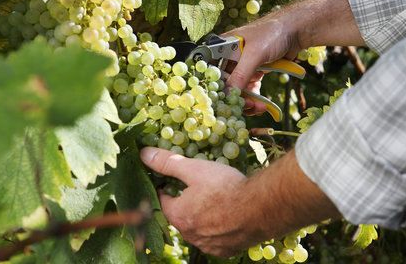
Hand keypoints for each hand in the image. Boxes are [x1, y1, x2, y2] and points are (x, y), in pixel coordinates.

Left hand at [140, 147, 259, 256]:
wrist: (261, 208)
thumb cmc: (226, 187)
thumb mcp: (195, 169)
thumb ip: (169, 162)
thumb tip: (145, 154)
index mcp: (179, 216)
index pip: (163, 202)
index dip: (167, 190)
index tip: (172, 182)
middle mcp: (191, 235)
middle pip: (181, 217)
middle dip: (185, 204)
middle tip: (196, 190)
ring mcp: (209, 245)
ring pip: (199, 230)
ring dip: (202, 218)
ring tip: (214, 201)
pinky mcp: (227, 250)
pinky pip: (216, 241)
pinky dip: (218, 230)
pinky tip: (227, 217)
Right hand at [220, 0, 361, 116]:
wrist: (297, 31)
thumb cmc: (273, 34)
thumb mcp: (255, 54)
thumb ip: (241, 74)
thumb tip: (228, 94)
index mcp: (223, 47)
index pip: (212, 71)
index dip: (216, 88)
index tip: (224, 102)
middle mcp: (230, 57)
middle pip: (225, 84)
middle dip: (236, 98)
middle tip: (247, 106)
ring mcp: (243, 65)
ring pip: (238, 89)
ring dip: (247, 101)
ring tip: (259, 107)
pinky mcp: (255, 71)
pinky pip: (250, 89)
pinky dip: (255, 98)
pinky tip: (262, 104)